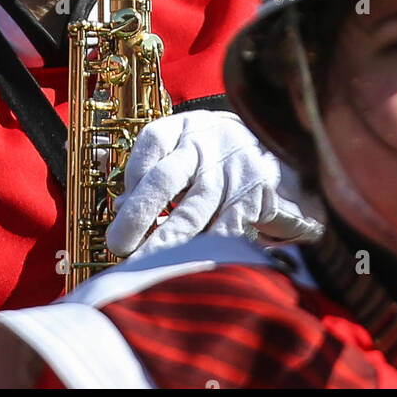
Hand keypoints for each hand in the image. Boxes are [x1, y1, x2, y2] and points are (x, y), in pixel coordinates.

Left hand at [106, 110, 324, 258]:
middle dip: (137, 215)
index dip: (132, 176)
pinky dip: (205, 252)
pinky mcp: (256, 198)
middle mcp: (206, 145)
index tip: (120, 208)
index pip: (151, 143)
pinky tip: (187, 269)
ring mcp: (232, 171)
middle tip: (118, 245)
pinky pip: (225, 231)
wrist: (278, 142)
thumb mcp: (185, 146)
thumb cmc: (214, 152)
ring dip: (165, 243)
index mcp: (184, 127)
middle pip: (164, 179)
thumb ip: (152, 171)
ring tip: (145, 266)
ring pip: (192, 213)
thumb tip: (120, 207)